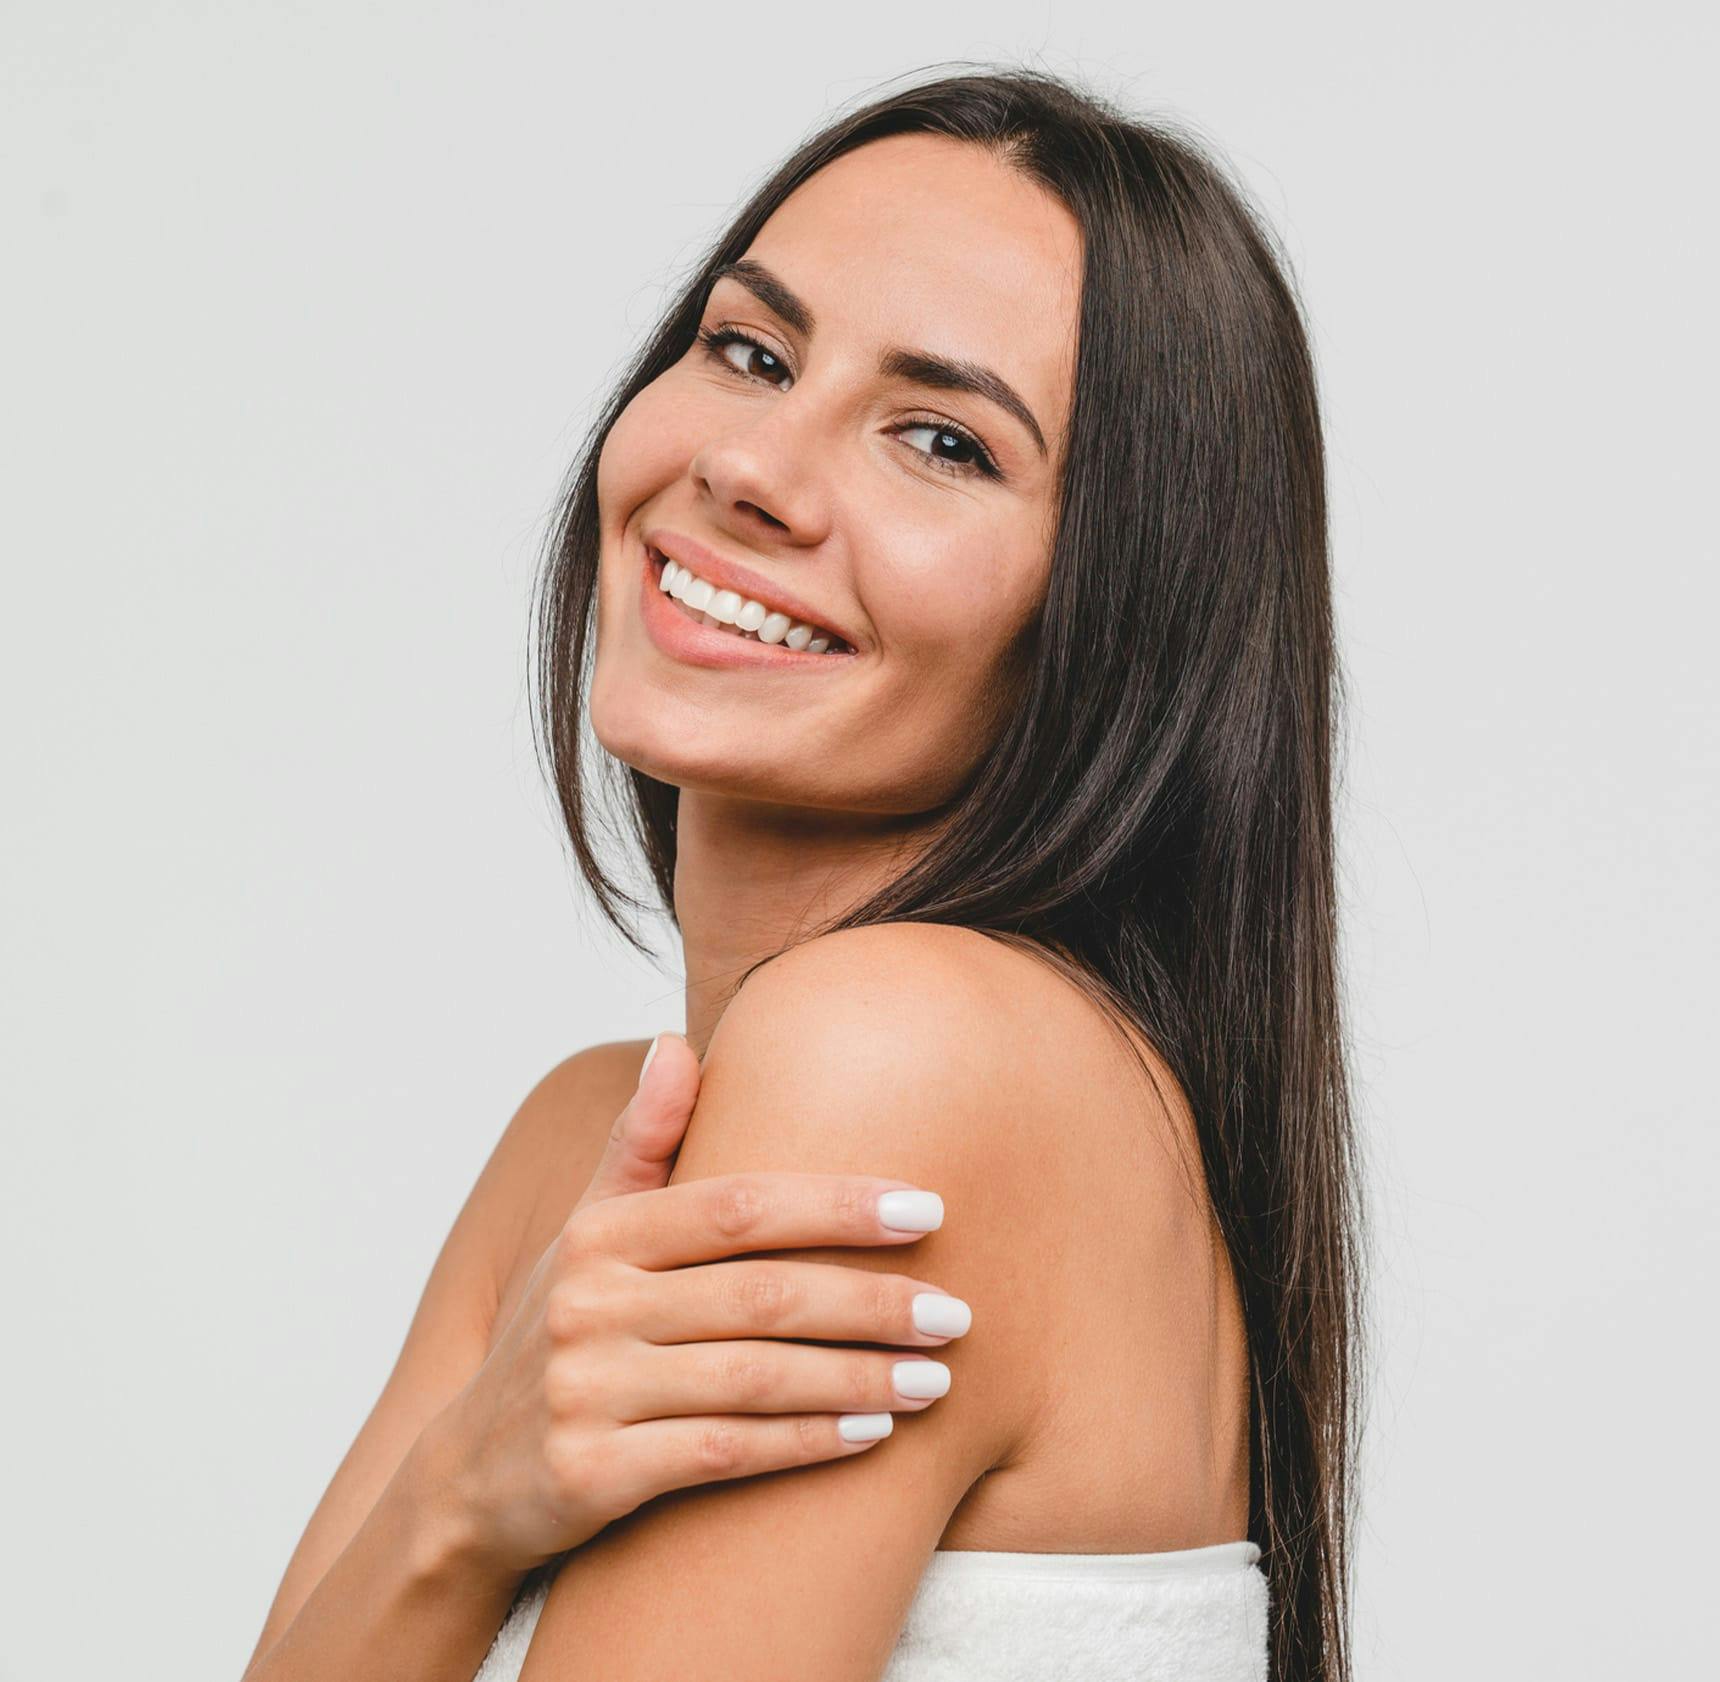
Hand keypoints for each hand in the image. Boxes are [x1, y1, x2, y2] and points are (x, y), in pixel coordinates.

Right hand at [420, 1033, 971, 1575]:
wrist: (467, 1479)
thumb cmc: (559, 1334)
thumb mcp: (585, 1233)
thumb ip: (641, 1143)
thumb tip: (678, 1041)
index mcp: (600, 1235)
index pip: (739, 1206)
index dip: (838, 1204)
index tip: (928, 1210)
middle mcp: (589, 1303)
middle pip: (761, 1294)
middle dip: (872, 1303)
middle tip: (958, 1313)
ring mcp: (585, 1390)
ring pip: (754, 1379)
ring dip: (858, 1379)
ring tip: (937, 1380)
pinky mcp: (590, 1475)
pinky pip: (723, 1454)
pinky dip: (805, 1444)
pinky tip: (871, 1438)